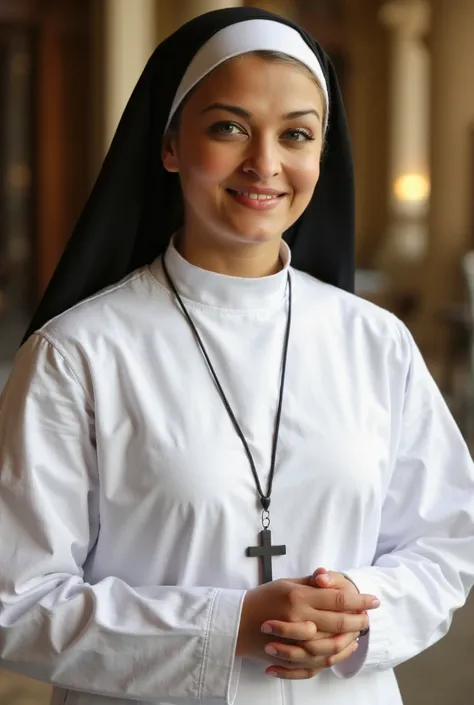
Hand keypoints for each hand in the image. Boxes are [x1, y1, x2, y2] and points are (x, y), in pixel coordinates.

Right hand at [236, 573, 378, 675]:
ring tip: (359, 633)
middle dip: (358, 619)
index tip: (373, 600)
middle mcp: (298, 618)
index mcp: (298, 596)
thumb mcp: (285, 583)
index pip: (336, 598)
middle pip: (338, 622)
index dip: (358, 599)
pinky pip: (318, 661)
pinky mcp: (291, 656)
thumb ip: (309, 582)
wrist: (237, 621)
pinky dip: (334, 657)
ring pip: (332, 645)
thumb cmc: (263, 598)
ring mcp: (294, 640)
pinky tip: (343, 648)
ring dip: (349, 639)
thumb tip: (329, 576)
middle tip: (369, 616)